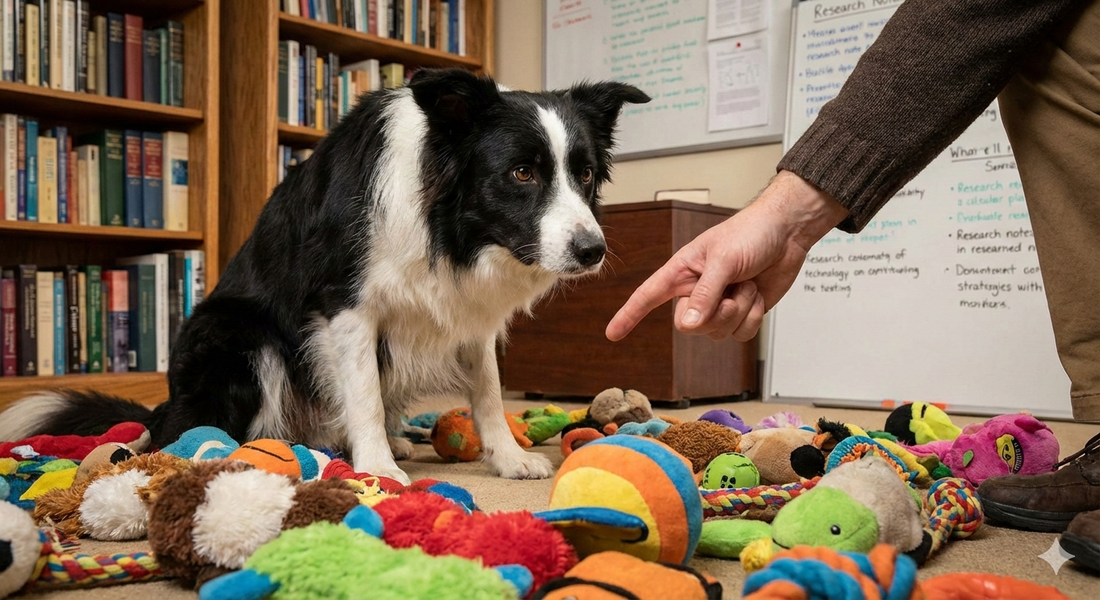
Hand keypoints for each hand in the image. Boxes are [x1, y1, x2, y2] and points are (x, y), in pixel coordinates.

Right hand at [605, 170, 848, 341]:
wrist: (787, 233)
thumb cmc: (750, 233)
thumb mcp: (723, 260)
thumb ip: (704, 294)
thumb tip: (686, 326)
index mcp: (682, 272)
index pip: (648, 296)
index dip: (629, 315)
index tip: (613, 334)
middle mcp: (697, 291)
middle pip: (688, 325)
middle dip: (714, 313)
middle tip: (731, 289)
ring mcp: (720, 304)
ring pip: (717, 333)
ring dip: (738, 310)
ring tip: (747, 284)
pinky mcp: (741, 313)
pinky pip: (740, 334)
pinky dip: (752, 316)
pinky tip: (757, 294)